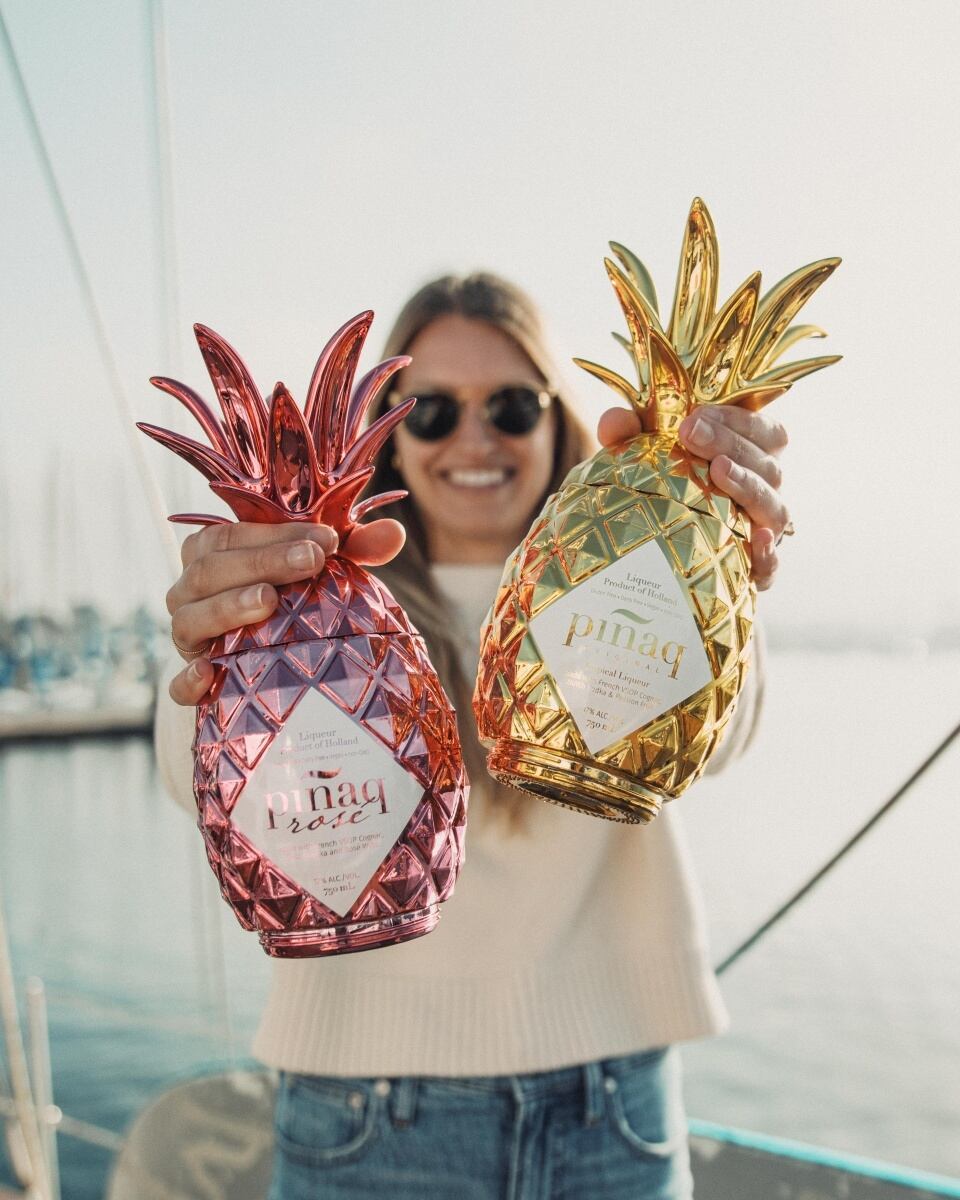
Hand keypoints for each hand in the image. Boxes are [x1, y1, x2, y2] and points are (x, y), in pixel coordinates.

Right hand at [165, 517, 404, 705]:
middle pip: (208, 571)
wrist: (272, 657)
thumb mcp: (322, 567)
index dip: (274, 534)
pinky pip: (177, 686)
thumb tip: (395, 534)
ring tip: (270, 601)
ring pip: (189, 620)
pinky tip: (210, 675)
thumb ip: (355, 548)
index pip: (228, 535)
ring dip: (228, 607)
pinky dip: (188, 682)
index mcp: (212, 555)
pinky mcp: (191, 684)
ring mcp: (190, 639)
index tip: (327, 539)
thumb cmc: (295, 595)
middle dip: (262, 562)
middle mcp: (190, 593)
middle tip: (312, 562)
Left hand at [597, 405, 789, 590]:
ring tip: (718, 470)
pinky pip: (771, 566)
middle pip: (769, 465)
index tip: (697, 414)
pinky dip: (768, 555)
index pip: (765, 432)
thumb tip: (615, 421)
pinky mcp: (755, 570)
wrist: (646, 548)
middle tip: (691, 433)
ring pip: (774, 508)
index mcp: (750, 459)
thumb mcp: (640, 455)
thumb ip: (627, 433)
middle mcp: (764, 492)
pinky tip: (756, 539)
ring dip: (749, 486)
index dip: (737, 419)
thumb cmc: (658, 487)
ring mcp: (762, 531)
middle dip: (731, 443)